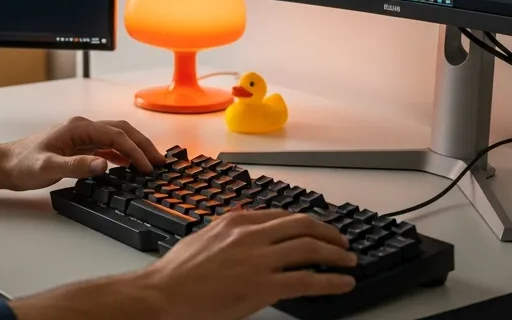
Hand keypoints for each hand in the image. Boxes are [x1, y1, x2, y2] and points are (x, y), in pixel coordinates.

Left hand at [1, 116, 165, 190]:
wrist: (5, 165)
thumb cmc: (22, 164)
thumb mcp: (48, 167)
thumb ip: (77, 166)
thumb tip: (104, 164)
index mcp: (79, 128)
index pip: (116, 136)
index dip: (135, 151)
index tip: (148, 167)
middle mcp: (83, 128)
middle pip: (122, 131)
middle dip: (143, 145)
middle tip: (160, 161)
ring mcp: (82, 137)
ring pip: (117, 138)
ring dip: (135, 149)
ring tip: (151, 163)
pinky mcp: (79, 147)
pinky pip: (108, 147)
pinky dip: (123, 155)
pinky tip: (129, 166)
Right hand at [140, 209, 356, 319]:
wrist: (163, 295)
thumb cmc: (175, 274)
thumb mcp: (203, 238)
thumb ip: (227, 232)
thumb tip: (242, 227)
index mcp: (237, 222)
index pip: (282, 216)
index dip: (306, 222)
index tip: (318, 228)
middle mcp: (251, 235)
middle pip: (302, 225)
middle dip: (328, 232)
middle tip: (342, 241)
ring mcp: (259, 260)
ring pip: (310, 249)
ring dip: (336, 254)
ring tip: (349, 261)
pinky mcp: (263, 286)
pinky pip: (308, 280)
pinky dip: (331, 280)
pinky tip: (343, 283)